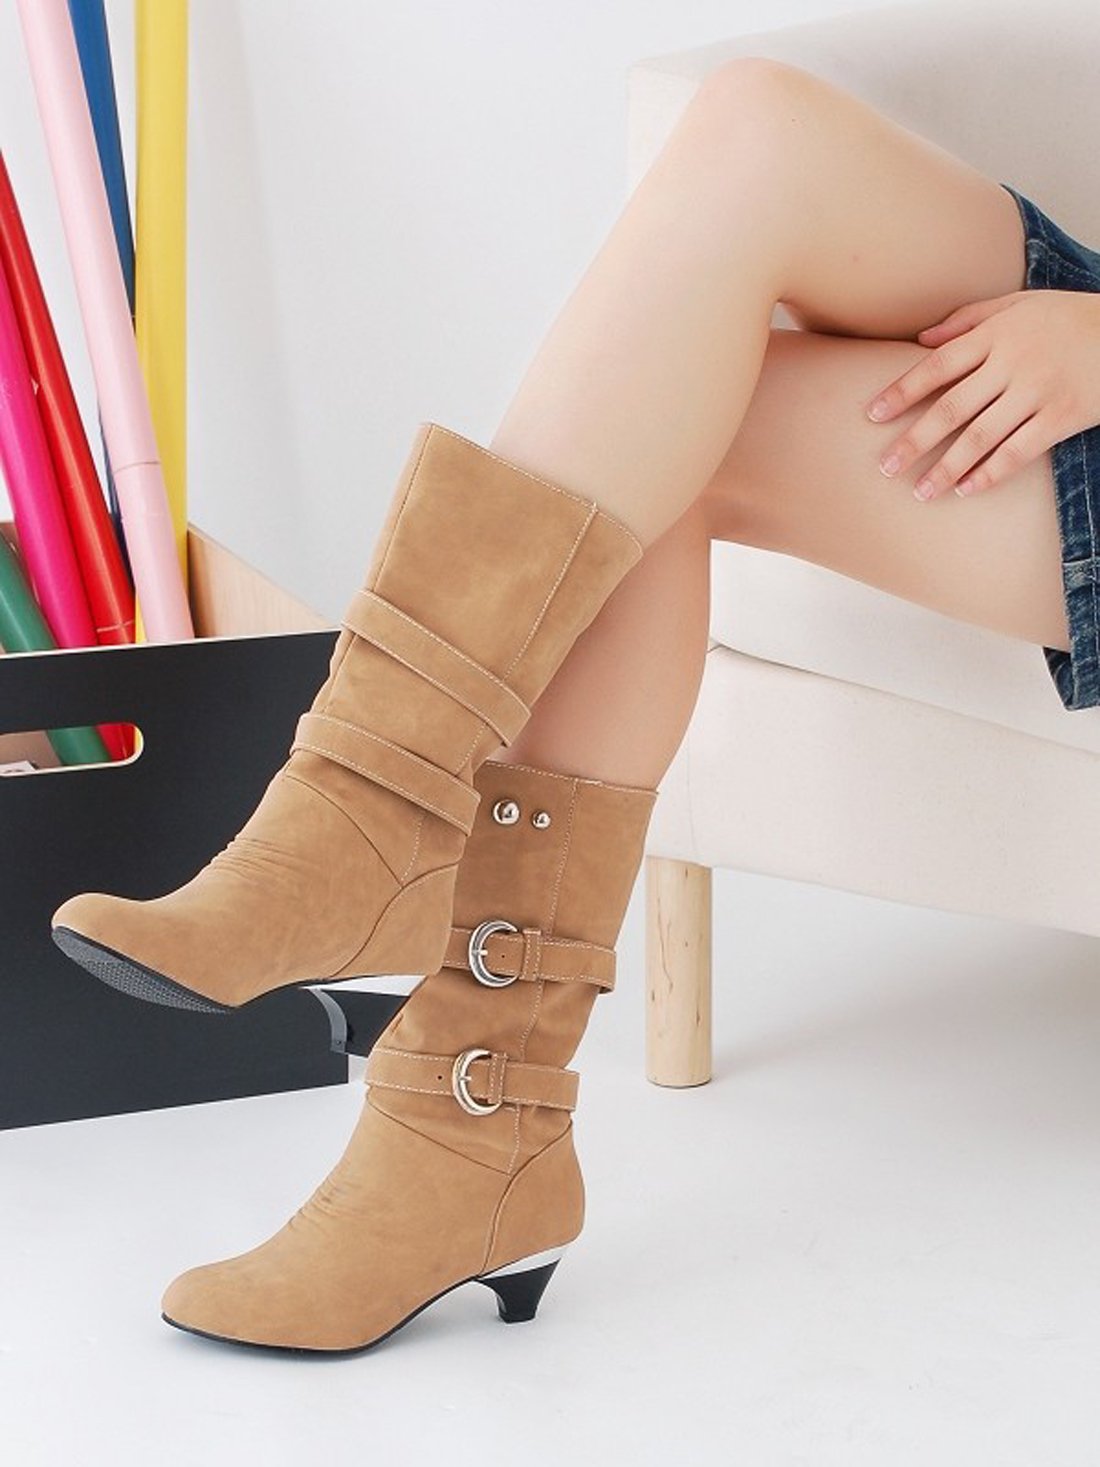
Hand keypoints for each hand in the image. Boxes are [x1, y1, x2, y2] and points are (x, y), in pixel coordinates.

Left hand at [864, 289, 1099, 499]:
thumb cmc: (1067, 317)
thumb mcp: (1019, 304)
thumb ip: (968, 319)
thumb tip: (920, 339)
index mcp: (996, 334)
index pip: (937, 366)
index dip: (902, 392)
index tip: (873, 415)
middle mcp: (1012, 363)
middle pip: (952, 408)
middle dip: (914, 440)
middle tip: (885, 466)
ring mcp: (1038, 391)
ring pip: (981, 436)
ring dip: (946, 467)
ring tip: (920, 491)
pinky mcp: (1063, 417)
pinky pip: (1019, 451)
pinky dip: (990, 473)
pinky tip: (965, 490)